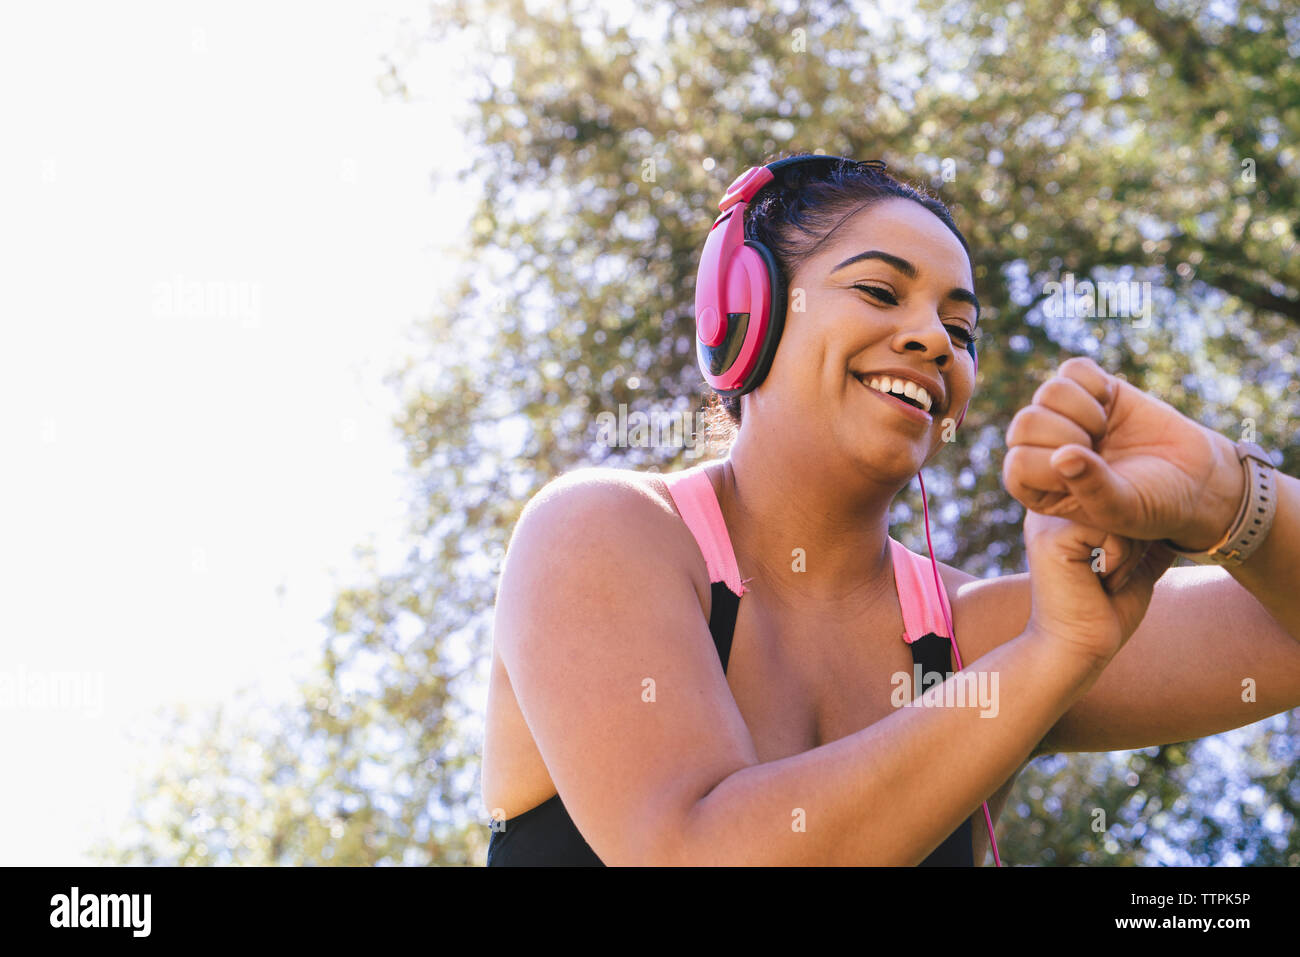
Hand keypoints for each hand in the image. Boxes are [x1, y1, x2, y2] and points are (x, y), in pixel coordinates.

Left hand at [1002, 357, 1244, 571]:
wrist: (1192, 478)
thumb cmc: (1152, 503)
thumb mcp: (1122, 509)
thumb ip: (1091, 487)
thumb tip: (1060, 457)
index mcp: (1038, 486)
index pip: (1018, 463)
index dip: (1054, 465)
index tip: (1091, 473)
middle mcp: (1042, 449)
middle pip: (1026, 423)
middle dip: (1069, 434)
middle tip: (1100, 447)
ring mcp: (1062, 416)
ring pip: (1049, 392)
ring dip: (1085, 410)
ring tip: (1105, 430)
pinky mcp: (1088, 389)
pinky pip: (1072, 369)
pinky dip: (1095, 383)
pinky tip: (1111, 403)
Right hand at [1022, 509, 1175, 665]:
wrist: (1075, 650)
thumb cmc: (1102, 614)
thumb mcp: (1134, 568)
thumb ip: (1148, 542)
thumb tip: (1181, 520)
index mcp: (1066, 512)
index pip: (1122, 496)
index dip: (1134, 532)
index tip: (1110, 571)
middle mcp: (1052, 508)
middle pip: (1123, 500)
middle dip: (1132, 543)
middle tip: (1107, 578)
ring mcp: (1048, 519)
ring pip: (1120, 513)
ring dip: (1127, 554)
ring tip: (1102, 580)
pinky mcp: (1052, 535)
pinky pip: (1111, 530)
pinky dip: (1117, 559)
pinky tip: (1096, 580)